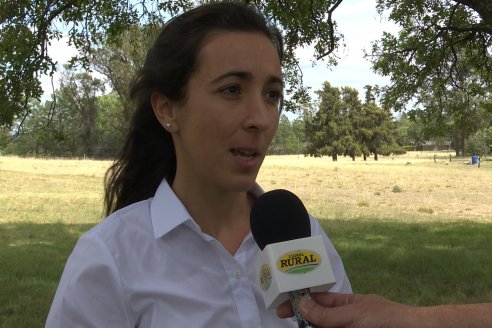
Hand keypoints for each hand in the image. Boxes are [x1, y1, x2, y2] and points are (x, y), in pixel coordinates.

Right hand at [277, 292, 411, 327]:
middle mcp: (345, 318)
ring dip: (310, 326)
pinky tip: (313, 327)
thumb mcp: (354, 315)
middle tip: (284, 319)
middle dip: (302, 319)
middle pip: (317, 319)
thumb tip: (301, 304)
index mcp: (345, 304)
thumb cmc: (385, 319)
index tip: (281, 307)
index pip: (317, 300)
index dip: (299, 301)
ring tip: (300, 325)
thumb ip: (328, 313)